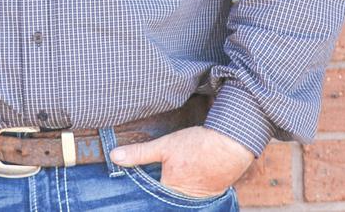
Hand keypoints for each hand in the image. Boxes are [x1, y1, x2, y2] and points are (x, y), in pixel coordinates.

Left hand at [109, 125, 253, 197]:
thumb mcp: (164, 145)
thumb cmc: (197, 144)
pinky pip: (193, 200)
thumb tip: (114, 156)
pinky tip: (188, 181)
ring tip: (176, 178)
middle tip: (162, 177)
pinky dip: (187, 193)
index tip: (135, 190)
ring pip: (179, 201)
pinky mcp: (210, 197)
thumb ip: (139, 153)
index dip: (142, 192)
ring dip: (173, 195)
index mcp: (169, 188)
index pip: (149, 197)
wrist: (230, 144)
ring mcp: (198, 201)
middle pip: (164, 200)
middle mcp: (182, 199)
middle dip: (158, 194)